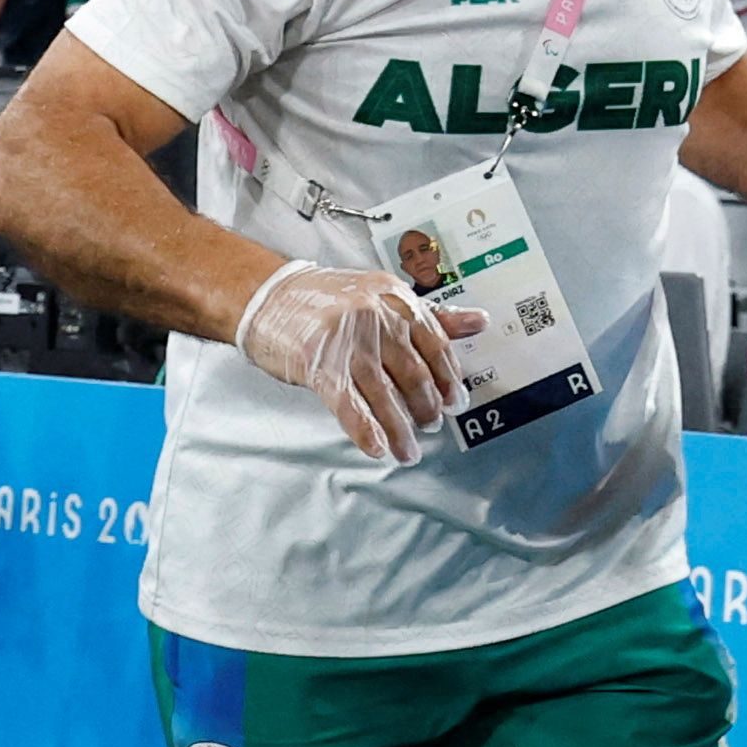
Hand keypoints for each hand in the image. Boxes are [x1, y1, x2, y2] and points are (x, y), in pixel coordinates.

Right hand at [233, 262, 476, 465]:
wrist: (267, 297)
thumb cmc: (326, 298)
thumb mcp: (383, 295)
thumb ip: (432, 313)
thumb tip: (479, 321)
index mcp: (396, 300)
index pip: (435, 343)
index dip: (449, 377)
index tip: (457, 400)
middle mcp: (376, 319)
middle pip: (413, 372)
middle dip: (427, 406)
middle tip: (433, 425)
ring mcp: (347, 343)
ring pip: (385, 395)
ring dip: (401, 429)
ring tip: (410, 451)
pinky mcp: (319, 366)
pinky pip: (350, 406)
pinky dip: (367, 431)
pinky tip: (380, 448)